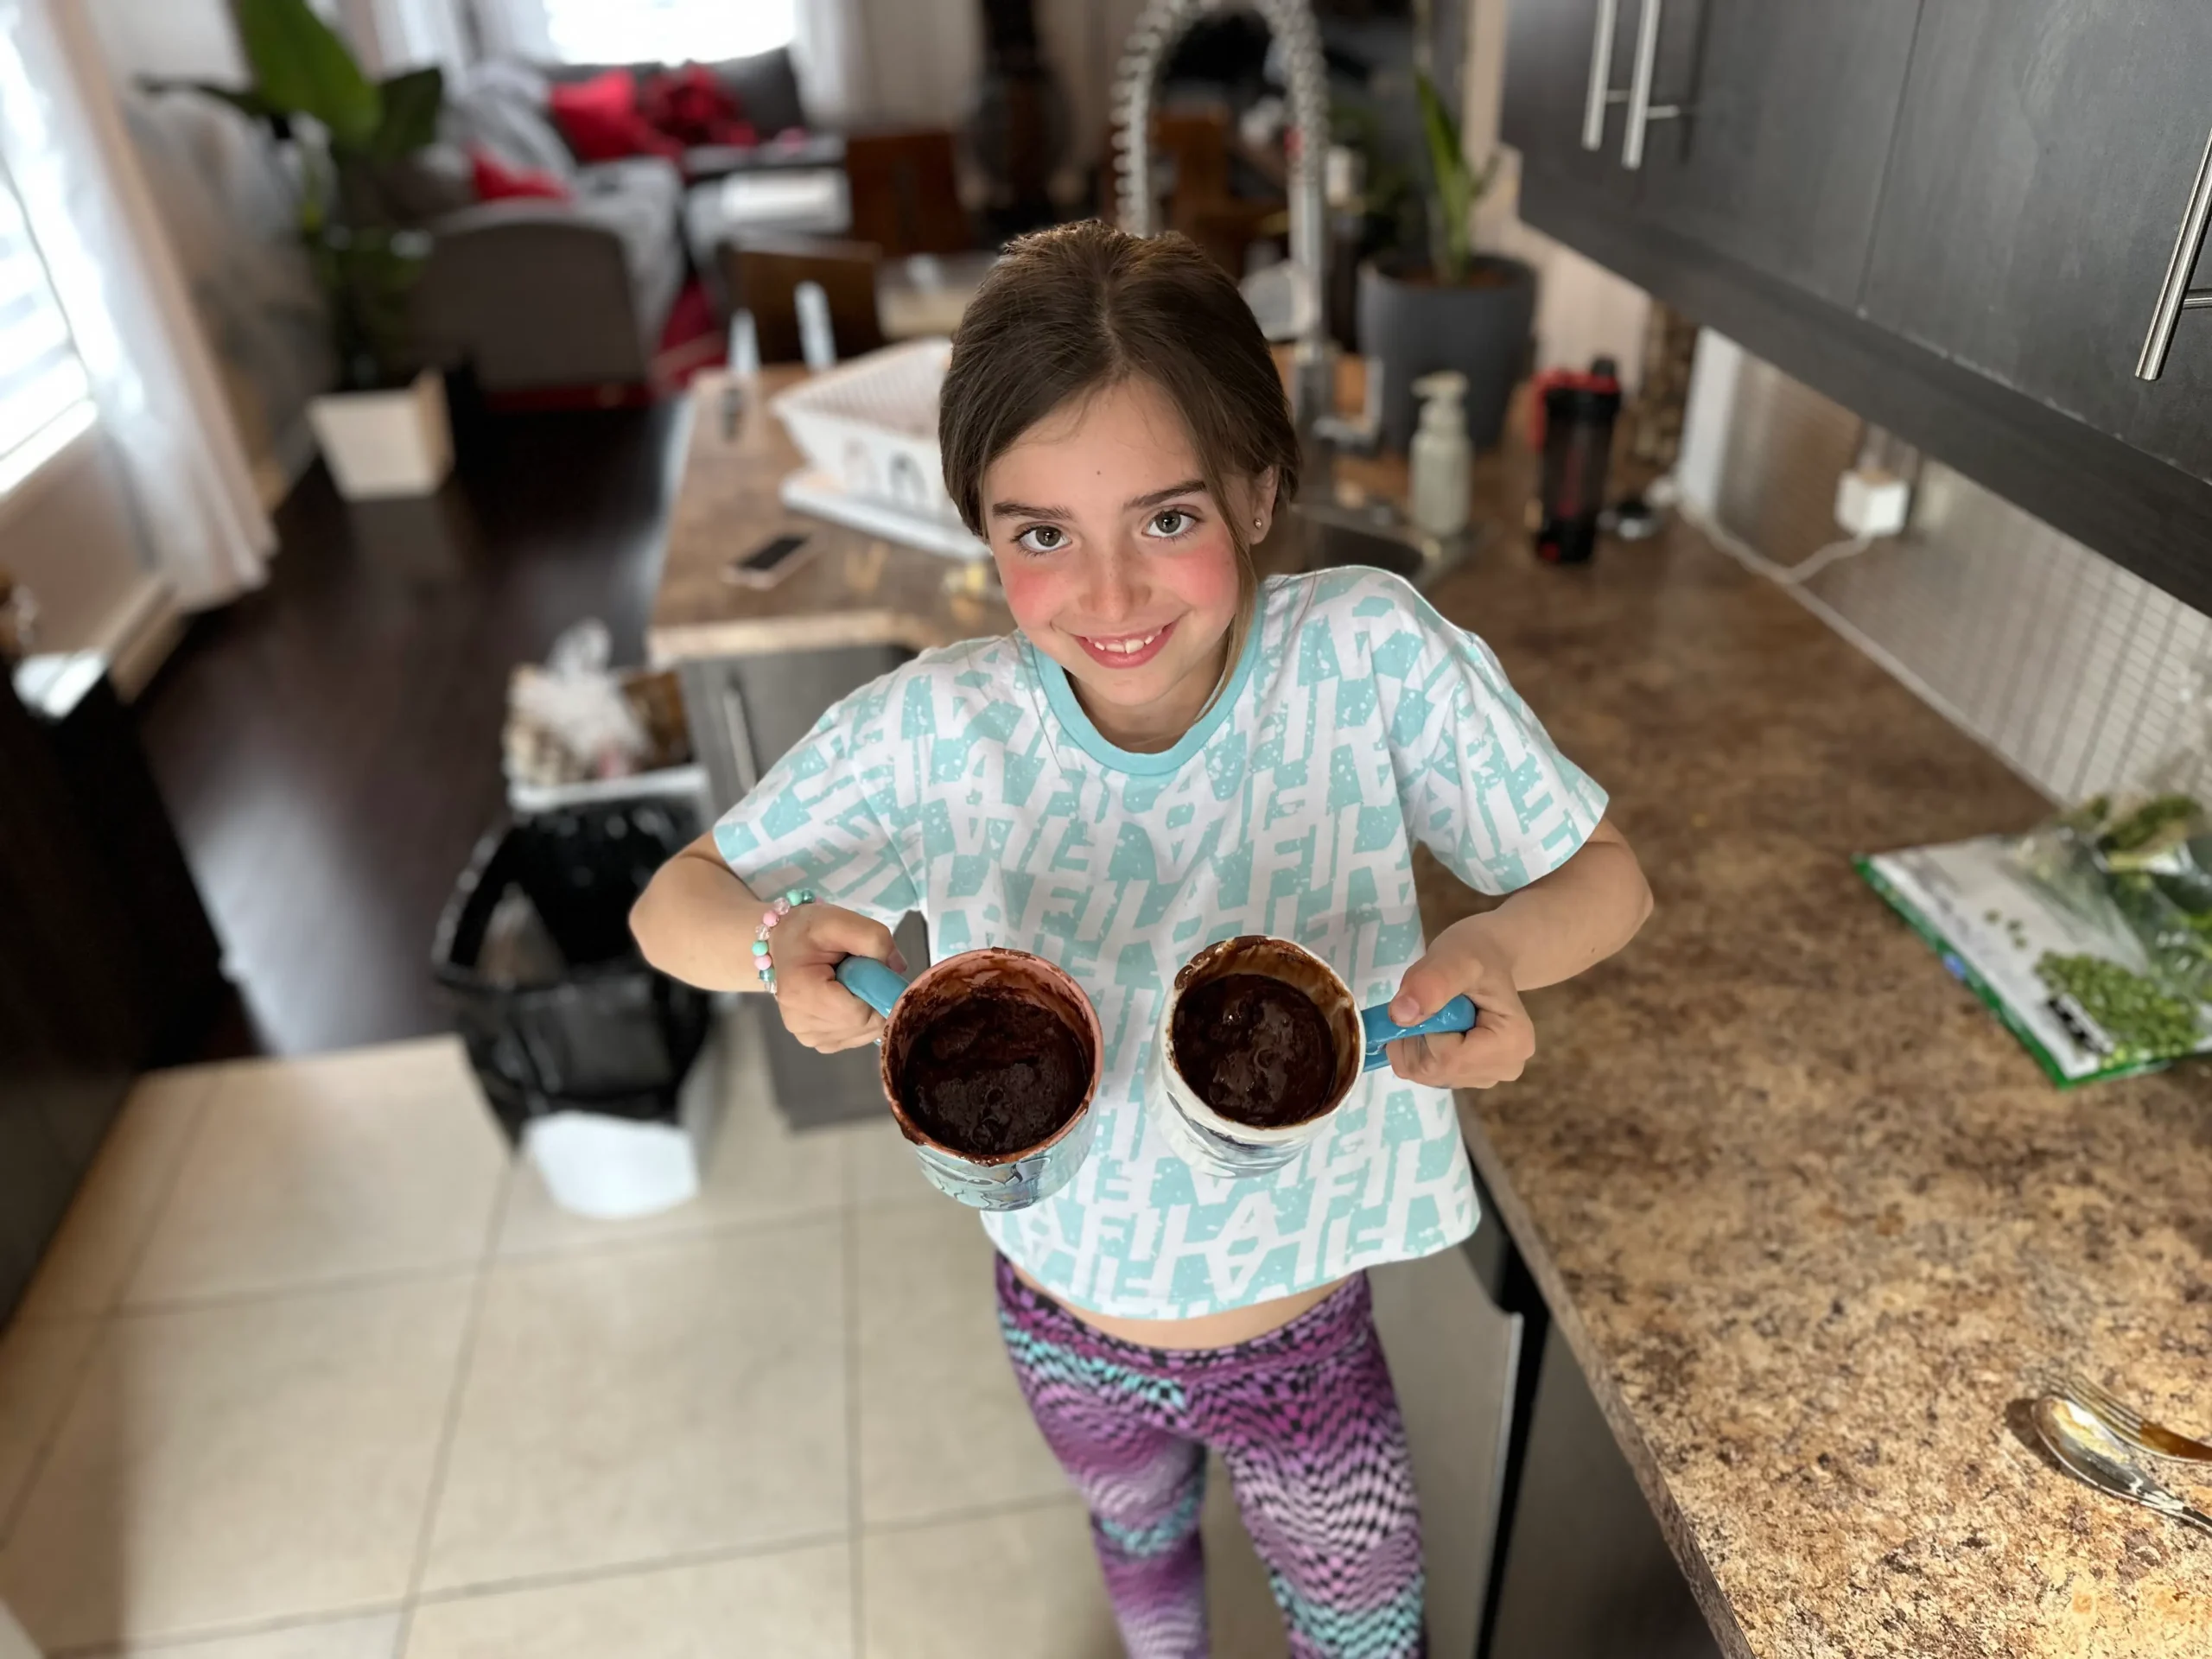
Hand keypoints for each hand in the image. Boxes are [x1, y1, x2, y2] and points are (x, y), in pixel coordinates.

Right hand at [764, 903, 907, 1052]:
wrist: (783, 943)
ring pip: (864, 1033)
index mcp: (802, 993)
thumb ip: (874, 938)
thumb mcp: (840, 920)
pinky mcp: (817, 1042)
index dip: (877, 992)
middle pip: (864, 1025)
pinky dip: (862, 1018)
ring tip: (850, 983)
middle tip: (862, 972)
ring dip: (869, 1008)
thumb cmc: (808, 930)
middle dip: (875, 999)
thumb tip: (898, 969)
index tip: (874, 968)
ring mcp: (809, 1037)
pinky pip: (856, 1036)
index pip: (859, 1013)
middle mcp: (802, 1024)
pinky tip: (847, 997)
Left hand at [1383, 919, 1533, 1088]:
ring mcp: (1489, 1076)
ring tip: (1434, 1011)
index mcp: (1511, 1044)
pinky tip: (1435, 1025)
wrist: (1487, 954)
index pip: (1447, 1059)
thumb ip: (1430, 984)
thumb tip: (1400, 1016)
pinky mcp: (1472, 1076)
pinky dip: (1419, 1050)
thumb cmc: (1475, 952)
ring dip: (1415, 1043)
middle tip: (1425, 1004)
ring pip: (1428, 1075)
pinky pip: (1428, 1073)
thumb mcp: (1453, 958)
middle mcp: (1506, 1067)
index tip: (1425, 1002)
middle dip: (1415, 1038)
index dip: (1422, 1032)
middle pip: (1436, 1071)